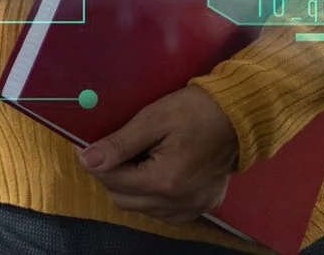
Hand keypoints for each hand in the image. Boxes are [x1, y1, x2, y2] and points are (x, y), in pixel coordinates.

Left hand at [79, 86, 239, 224]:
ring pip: (142, 208)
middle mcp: (179, 203)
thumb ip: (119, 144)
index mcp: (165, 182)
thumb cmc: (194, 111)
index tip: (84, 146)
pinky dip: (152, 197)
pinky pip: (165, 212)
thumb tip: (87, 159)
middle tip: (111, 151)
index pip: (113, 181)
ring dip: (130, 188)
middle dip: (110, 175)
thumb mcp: (152, 120)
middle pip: (123, 199)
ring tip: (134, 159)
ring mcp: (193, 208)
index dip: (94, 162)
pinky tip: (154, 175)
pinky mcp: (204, 206)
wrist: (239, 115)